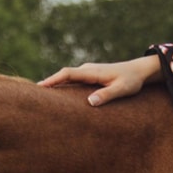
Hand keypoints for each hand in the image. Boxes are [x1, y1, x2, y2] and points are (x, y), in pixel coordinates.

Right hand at [39, 55, 160, 106]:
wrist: (139, 70)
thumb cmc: (132, 81)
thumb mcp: (122, 89)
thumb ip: (107, 95)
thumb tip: (90, 102)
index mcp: (92, 72)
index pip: (68, 74)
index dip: (53, 80)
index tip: (40, 87)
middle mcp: (88, 69)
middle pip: (64, 75)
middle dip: (49, 82)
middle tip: (33, 93)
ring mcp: (89, 71)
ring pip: (68, 77)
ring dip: (55, 83)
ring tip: (41, 95)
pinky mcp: (91, 75)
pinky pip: (73, 79)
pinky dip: (63, 84)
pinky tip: (58, 93)